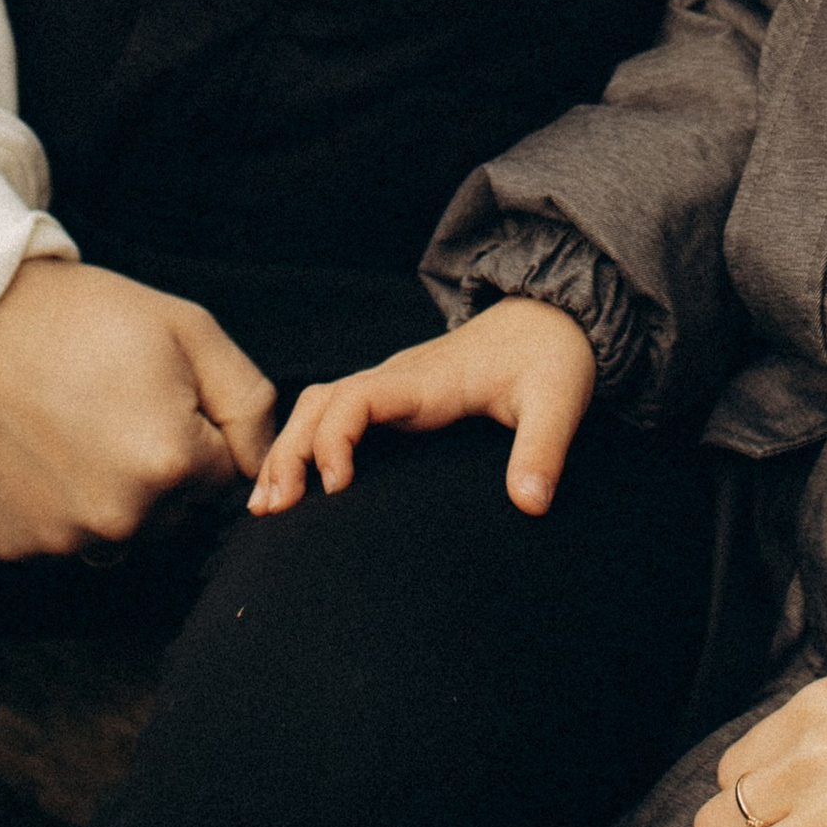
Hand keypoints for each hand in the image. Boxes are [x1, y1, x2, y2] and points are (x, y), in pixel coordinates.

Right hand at [0, 256, 277, 562]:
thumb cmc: (87, 318)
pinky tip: (39, 450)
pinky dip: (58, 503)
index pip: (223, 474)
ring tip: (74, 425)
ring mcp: (61, 539)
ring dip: (111, 492)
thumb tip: (262, 465)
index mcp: (170, 465)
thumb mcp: (191, 331)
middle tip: (112, 404)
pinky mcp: (14, 546)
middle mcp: (119, 519)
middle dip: (160, 467)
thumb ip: (250, 403)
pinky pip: (64, 536)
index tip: (154, 390)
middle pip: (175, 512)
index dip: (195, 427)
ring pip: (121, 529)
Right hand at [247, 297, 597, 520]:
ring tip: (266, 506)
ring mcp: (393, 387)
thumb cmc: (553, 355)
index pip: (358, 397)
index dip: (334, 439)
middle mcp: (399, 379)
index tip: (335, 488)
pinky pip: (335, 414)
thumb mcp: (560, 400)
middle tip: (275, 511)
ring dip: (289, 449)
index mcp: (427, 379)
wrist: (552, 315)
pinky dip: (306, 444)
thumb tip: (530, 505)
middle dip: (290, 452)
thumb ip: (543, 450)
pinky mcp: (396, 399)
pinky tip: (293, 484)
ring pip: (319, 407)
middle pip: (320, 404)